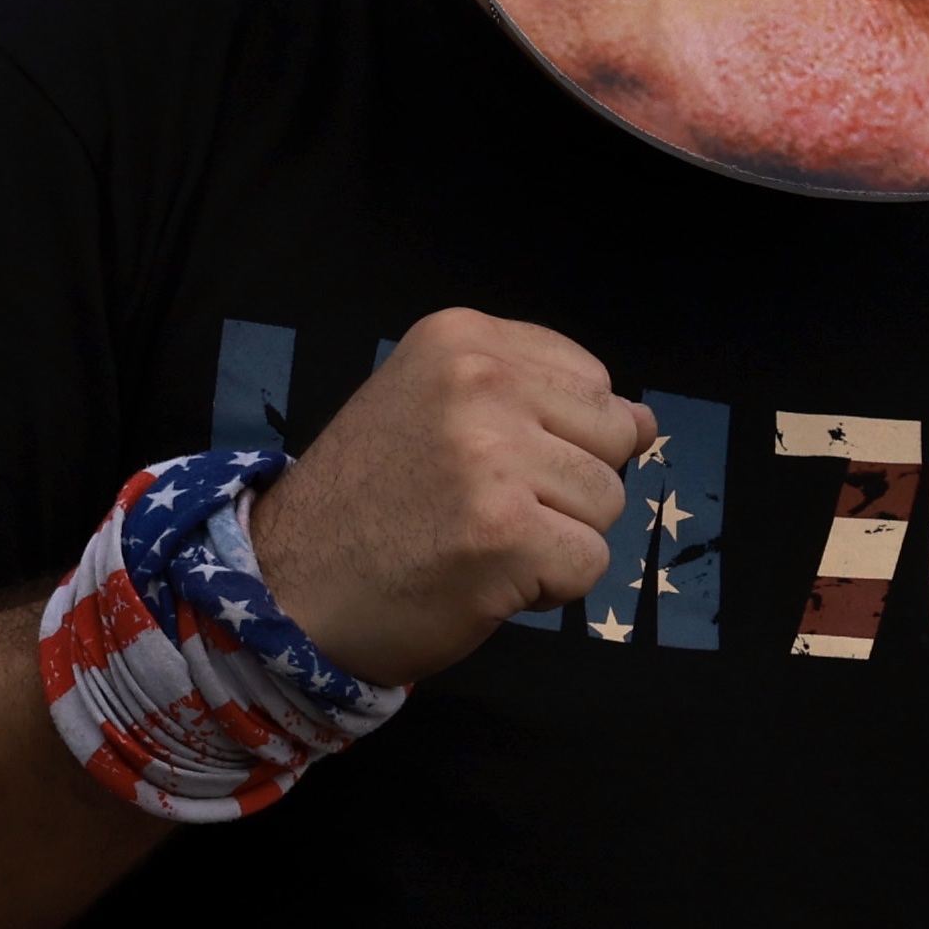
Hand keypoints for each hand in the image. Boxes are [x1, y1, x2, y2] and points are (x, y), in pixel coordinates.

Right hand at [245, 308, 654, 687]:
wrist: (281, 589)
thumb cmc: (368, 505)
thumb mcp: (437, 411)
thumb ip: (541, 401)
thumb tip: (648, 420)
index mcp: (461, 339)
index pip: (593, 380)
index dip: (558, 437)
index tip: (483, 461)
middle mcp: (479, 382)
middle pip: (614, 437)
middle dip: (568, 486)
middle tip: (482, 507)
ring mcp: (492, 456)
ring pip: (608, 503)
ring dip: (557, 538)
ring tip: (478, 540)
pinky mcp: (505, 533)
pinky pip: (590, 564)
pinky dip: (549, 589)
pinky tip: (483, 577)